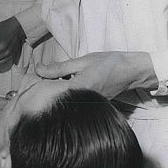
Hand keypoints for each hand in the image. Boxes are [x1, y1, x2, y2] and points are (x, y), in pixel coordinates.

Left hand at [35, 52, 157, 99]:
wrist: (132, 71)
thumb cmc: (108, 63)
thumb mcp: (82, 61)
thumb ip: (59, 68)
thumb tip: (37, 69)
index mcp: (78, 89)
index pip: (50, 91)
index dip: (40, 83)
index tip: (35, 75)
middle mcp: (82, 101)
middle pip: (55, 98)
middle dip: (47, 88)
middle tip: (44, 75)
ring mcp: (86, 105)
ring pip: (63, 100)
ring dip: (57, 90)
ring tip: (57, 78)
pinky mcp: (90, 106)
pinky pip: (72, 101)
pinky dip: (67, 93)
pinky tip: (69, 84)